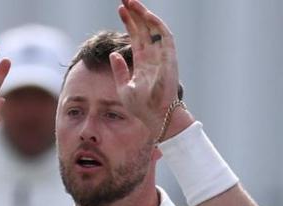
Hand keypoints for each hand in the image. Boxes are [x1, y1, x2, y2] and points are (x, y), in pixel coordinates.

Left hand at [112, 0, 193, 139]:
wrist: (155, 117)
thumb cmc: (141, 107)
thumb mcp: (124, 87)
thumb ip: (120, 70)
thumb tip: (113, 54)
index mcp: (142, 62)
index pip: (135, 36)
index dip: (129, 22)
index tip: (120, 9)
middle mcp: (153, 56)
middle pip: (143, 29)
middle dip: (135, 13)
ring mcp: (161, 55)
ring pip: (153, 29)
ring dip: (143, 14)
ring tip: (131, 2)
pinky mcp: (169, 57)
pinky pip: (164, 36)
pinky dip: (156, 24)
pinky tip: (146, 14)